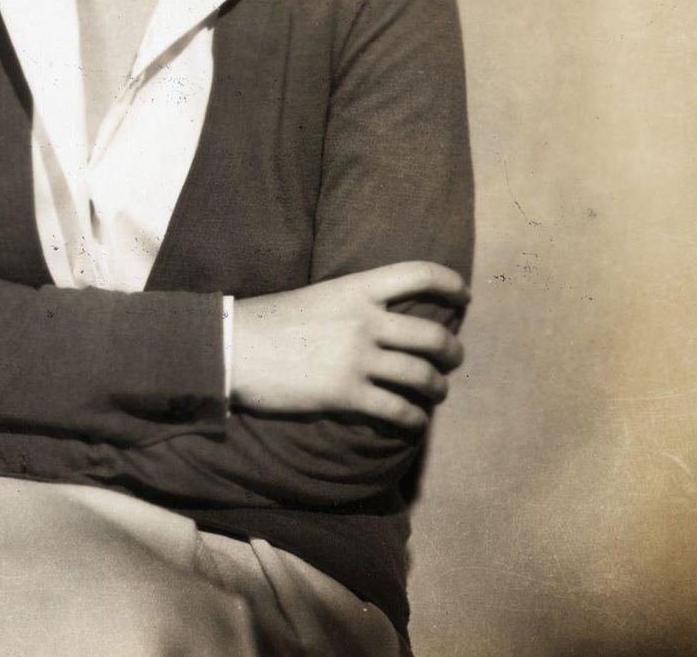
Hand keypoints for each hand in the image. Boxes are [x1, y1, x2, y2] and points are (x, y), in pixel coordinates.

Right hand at [231, 261, 467, 427]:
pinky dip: (413, 420)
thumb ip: (353, 304)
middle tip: (453, 357)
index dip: (450, 283)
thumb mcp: (318, 297)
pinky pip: (398, 411)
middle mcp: (364, 320)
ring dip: (437, 388)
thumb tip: (383, 321)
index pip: (418, 275)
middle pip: (434, 335)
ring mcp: (357, 359)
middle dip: (453, 351)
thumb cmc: (269, 321)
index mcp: (355, 288)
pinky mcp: (347, 395)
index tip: (464, 294)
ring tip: (435, 392)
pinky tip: (412, 422)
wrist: (232, 347)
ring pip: (423, 377)